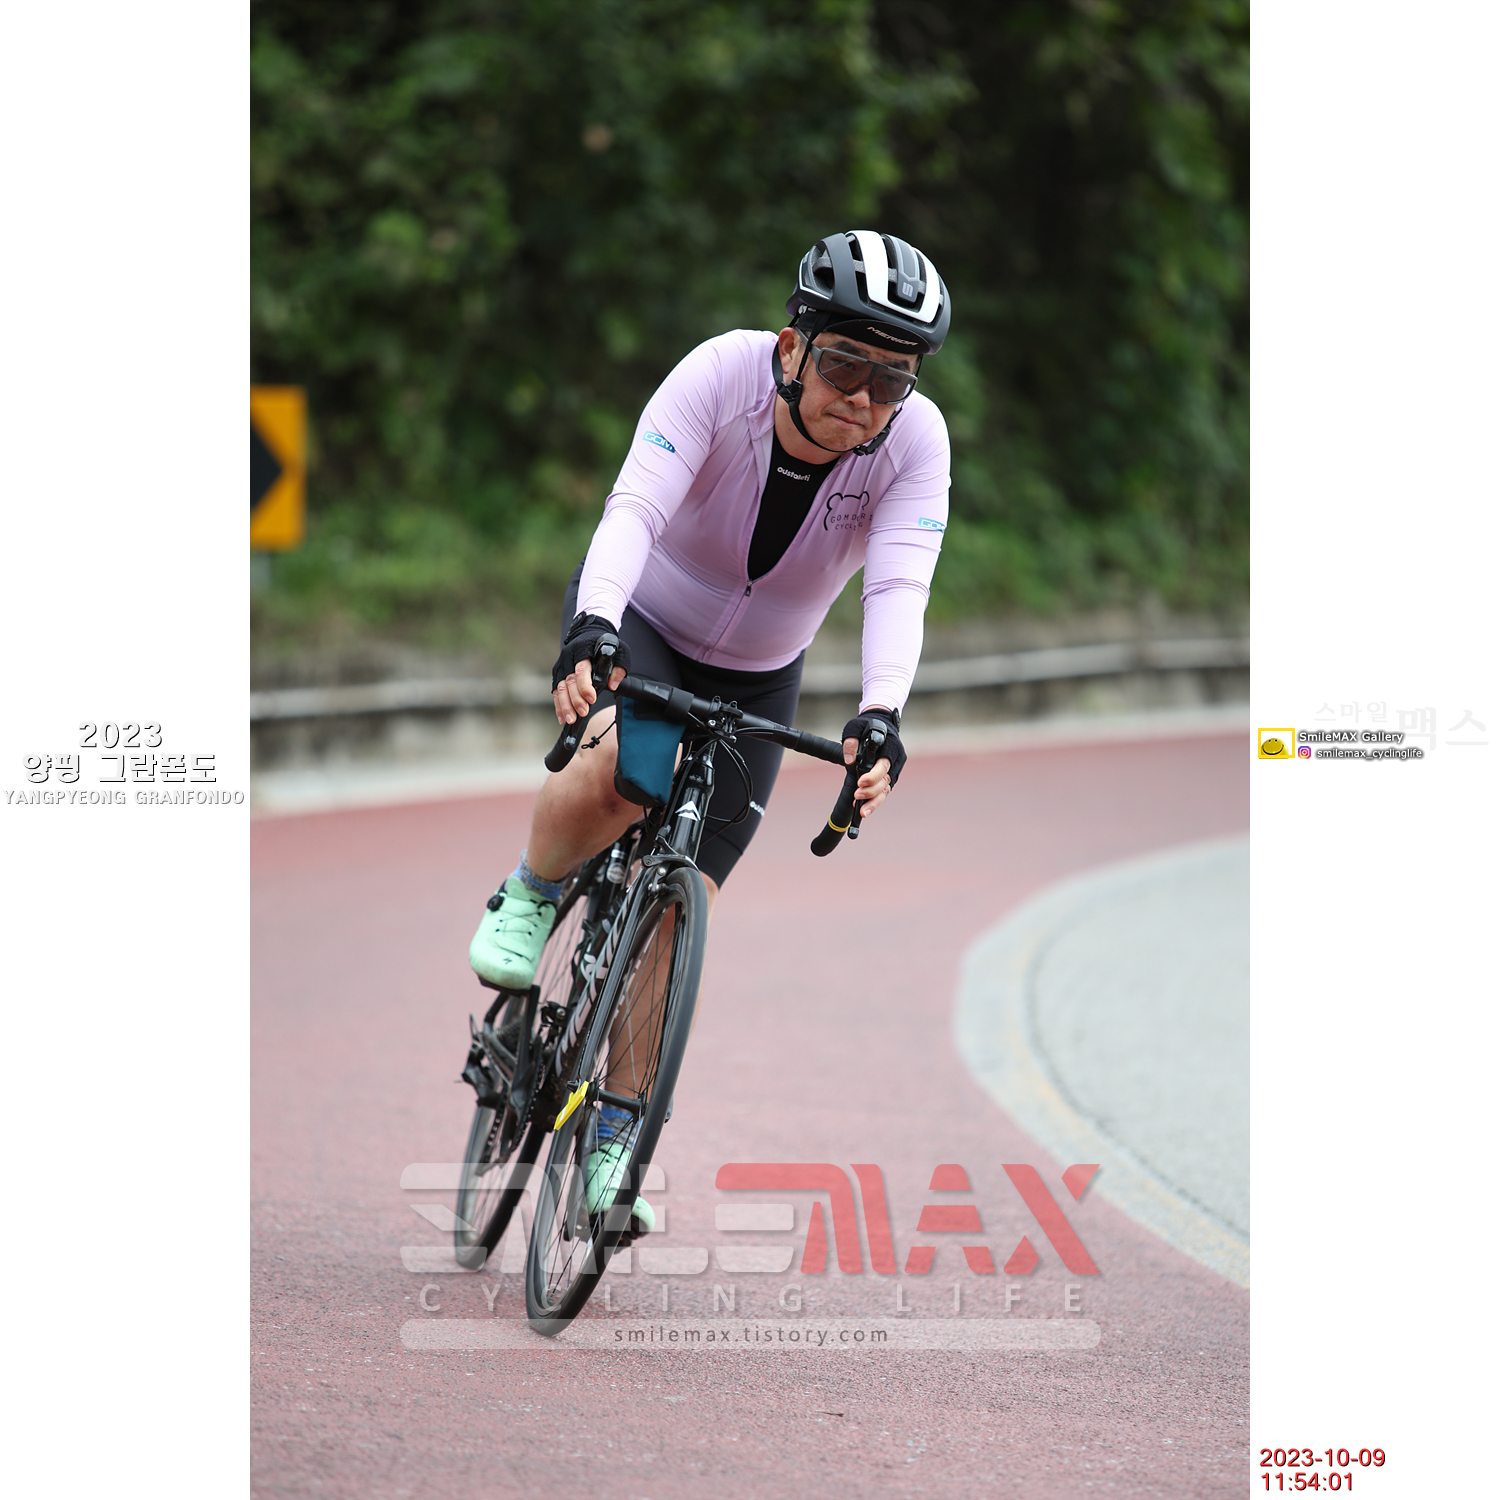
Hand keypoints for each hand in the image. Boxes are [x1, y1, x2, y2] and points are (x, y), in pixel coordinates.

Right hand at [551, 613, 629, 725]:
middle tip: (583, 713)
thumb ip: (619, 667)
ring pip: (560, 688)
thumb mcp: (619, 651)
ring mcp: (561, 666)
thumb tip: (613, 685)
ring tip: (571, 719)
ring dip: (565, 705)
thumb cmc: (603, 643)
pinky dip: (558, 705)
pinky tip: (562, 717)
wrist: (587, 633)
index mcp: (583, 651)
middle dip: (575, 699)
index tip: (591, 699)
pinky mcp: (558, 674)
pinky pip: (556, 691)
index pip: (581, 670)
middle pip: (569, 681)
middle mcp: (569, 659)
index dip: (585, 686)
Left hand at [841, 706, 905, 820]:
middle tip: (857, 795)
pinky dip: (874, 801)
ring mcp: (893, 770)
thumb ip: (851, 741)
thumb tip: (849, 760)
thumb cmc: (867, 726)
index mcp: (891, 747)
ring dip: (874, 802)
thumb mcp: (855, 727)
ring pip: (885, 790)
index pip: (884, 765)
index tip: (861, 781)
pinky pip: (883, 791)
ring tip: (862, 812)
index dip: (873, 776)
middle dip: (871, 791)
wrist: (879, 724)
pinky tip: (864, 809)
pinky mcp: (888, 777)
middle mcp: (895, 760)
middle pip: (886, 780)